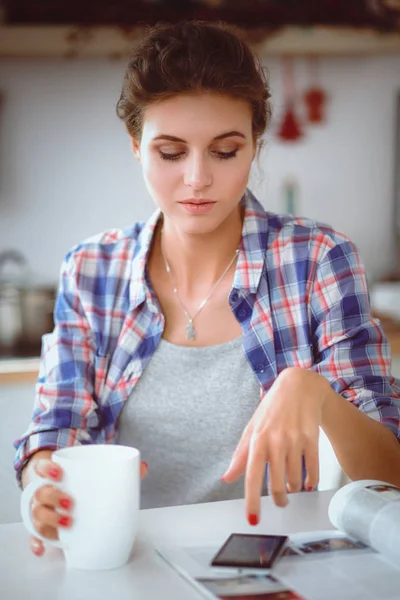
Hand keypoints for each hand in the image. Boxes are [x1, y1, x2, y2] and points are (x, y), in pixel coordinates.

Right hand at [29, 457, 148, 556]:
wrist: (57, 484)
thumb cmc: (74, 478)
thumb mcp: (90, 469)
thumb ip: (116, 467)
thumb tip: (143, 467)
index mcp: (52, 474)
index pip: (41, 468)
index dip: (47, 470)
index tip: (59, 473)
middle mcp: (43, 491)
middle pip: (40, 494)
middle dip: (52, 498)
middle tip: (70, 503)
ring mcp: (41, 509)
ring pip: (37, 515)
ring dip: (49, 520)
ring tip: (68, 523)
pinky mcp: (42, 527)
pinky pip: (34, 536)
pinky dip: (36, 543)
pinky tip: (43, 549)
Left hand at [222, 367, 329, 522]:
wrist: (299, 386)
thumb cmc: (272, 408)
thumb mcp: (252, 428)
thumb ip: (240, 455)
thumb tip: (226, 478)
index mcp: (257, 440)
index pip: (252, 477)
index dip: (252, 501)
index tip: (253, 520)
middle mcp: (275, 441)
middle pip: (277, 485)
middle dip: (279, 499)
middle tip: (280, 501)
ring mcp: (294, 440)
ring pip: (296, 481)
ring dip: (294, 489)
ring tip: (292, 485)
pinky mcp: (312, 439)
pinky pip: (313, 471)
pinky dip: (311, 481)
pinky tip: (308, 481)